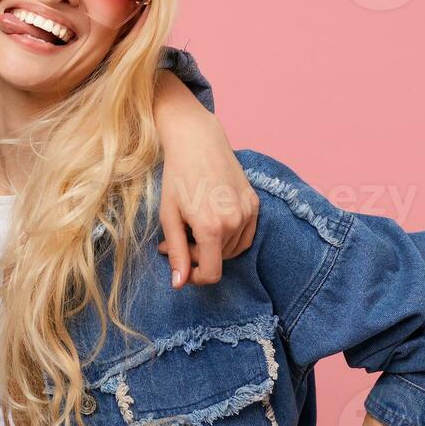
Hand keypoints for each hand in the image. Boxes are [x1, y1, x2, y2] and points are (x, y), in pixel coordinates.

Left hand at [157, 110, 258, 286]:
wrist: (198, 142)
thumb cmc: (177, 177)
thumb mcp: (170, 217)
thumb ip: (177, 252)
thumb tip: (179, 284)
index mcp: (212, 228)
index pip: (212, 274)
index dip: (195, 277)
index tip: (181, 269)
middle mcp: (235, 222)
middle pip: (219, 260)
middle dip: (196, 256)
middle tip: (175, 239)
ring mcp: (248, 212)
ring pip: (232, 249)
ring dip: (212, 246)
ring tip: (192, 227)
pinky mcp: (255, 204)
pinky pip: (244, 235)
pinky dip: (228, 237)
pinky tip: (211, 221)